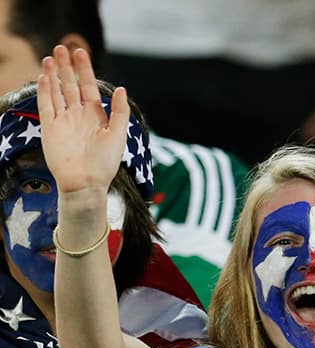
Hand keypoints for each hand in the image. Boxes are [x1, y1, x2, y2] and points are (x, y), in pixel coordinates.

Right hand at [37, 46, 128, 203]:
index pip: (89, 86)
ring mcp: (63, 120)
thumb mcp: (118, 135)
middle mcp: (79, 115)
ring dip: (53, 75)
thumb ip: (119, 111)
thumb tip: (122, 89)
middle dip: (67, 67)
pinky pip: (46, 106)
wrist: (86, 183)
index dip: (85, 70)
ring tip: (51, 57)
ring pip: (57, 92)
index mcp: (96, 115)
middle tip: (62, 47)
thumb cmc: (105, 163)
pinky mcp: (50, 129)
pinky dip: (45, 91)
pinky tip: (44, 77)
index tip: (80, 52)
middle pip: (71, 85)